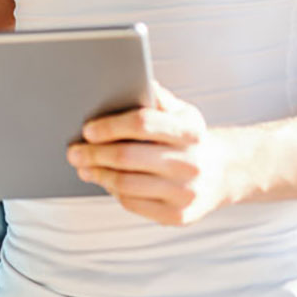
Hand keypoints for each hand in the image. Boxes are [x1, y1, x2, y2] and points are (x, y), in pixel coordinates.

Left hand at [67, 84, 232, 226]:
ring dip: (98, 174)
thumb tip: (133, 80)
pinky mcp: (177, 216)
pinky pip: (133, 204)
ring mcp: (184, 192)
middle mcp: (190, 163)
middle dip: (94, 153)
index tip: (88, 129)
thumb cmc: (190, 139)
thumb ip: (158, 97)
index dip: (110, 126)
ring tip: (84, 167)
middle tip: (74, 152)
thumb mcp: (182, 112)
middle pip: (127, 156)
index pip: (142, 123)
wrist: (221, 174)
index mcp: (190, 131)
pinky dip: (113, 192)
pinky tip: (105, 181)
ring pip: (126, 184)